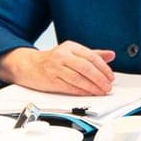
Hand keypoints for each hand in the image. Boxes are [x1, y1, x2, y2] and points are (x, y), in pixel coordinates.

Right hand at [0, 42, 115, 94]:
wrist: (29, 65)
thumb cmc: (53, 60)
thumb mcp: (73, 53)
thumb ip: (93, 54)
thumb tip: (111, 55)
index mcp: (70, 46)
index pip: (91, 56)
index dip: (103, 68)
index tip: (111, 76)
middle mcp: (62, 55)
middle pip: (85, 67)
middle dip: (99, 78)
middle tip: (108, 86)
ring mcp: (55, 67)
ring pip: (78, 78)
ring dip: (92, 87)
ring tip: (101, 91)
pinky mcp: (51, 79)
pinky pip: (69, 86)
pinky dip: (81, 91)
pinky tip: (89, 93)